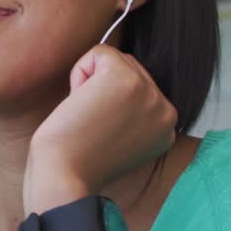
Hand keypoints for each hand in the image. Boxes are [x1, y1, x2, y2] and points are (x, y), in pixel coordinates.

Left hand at [23, 45, 176, 214]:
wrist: (64, 178)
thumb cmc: (77, 162)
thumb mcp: (121, 139)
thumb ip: (131, 114)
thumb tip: (115, 75)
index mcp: (166, 127)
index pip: (139, 87)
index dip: (109, 103)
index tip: (101, 135)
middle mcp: (166, 110)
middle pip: (129, 68)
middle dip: (100, 90)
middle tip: (90, 125)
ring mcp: (150, 92)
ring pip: (113, 59)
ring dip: (89, 82)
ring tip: (86, 116)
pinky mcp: (126, 79)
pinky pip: (98, 52)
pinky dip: (79, 73)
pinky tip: (79, 104)